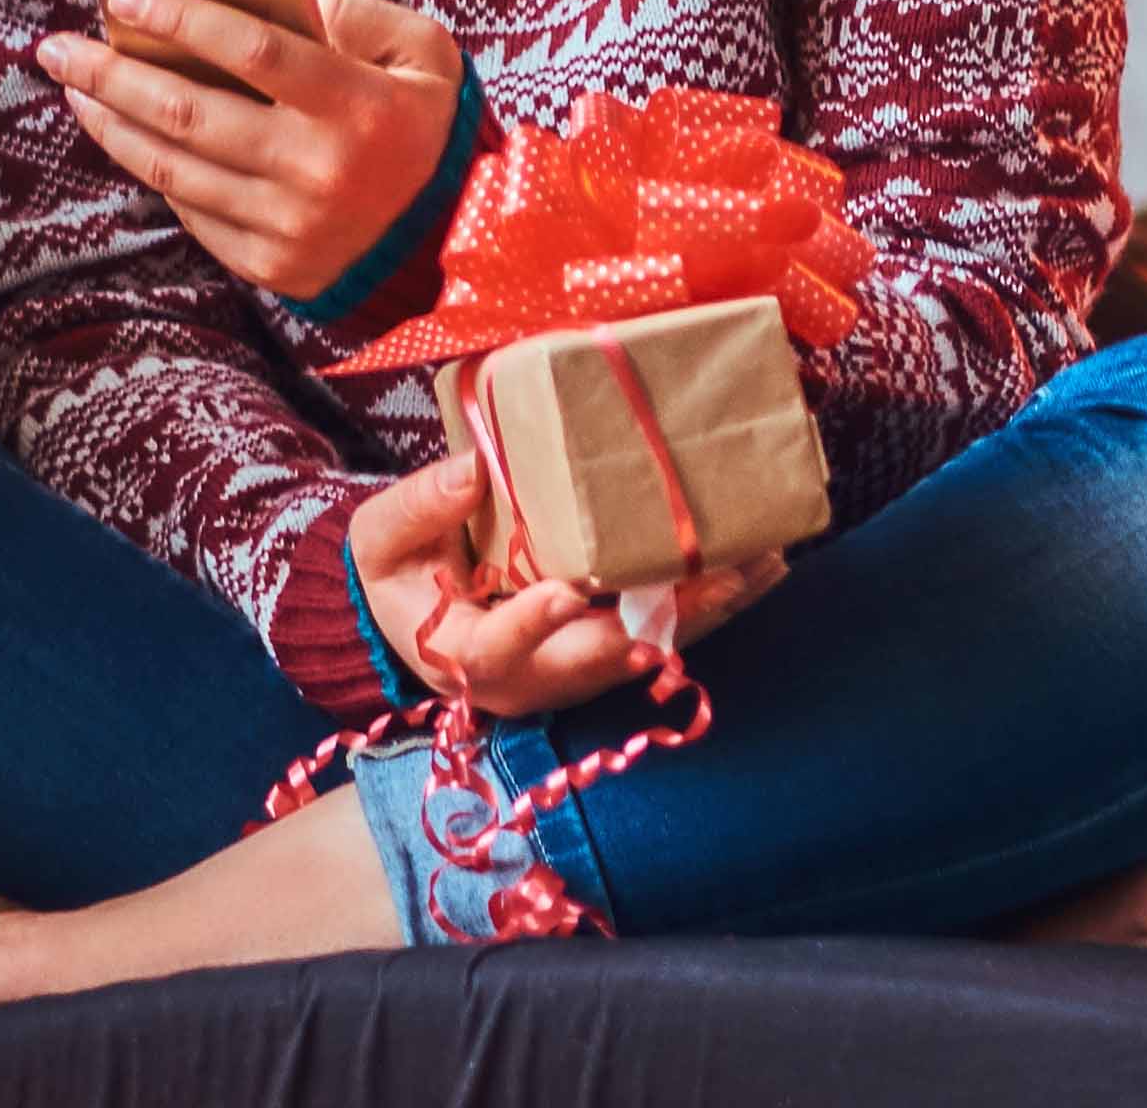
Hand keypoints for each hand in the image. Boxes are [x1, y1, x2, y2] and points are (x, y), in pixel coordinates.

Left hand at [35, 0, 464, 300]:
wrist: (455, 241)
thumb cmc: (427, 126)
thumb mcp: (424, 53)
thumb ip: (357, 14)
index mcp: (356, 106)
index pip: (253, 50)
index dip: (182, 19)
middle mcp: (315, 170)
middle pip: (188, 112)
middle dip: (111, 73)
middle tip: (59, 46)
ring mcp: (288, 225)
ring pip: (172, 168)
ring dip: (110, 124)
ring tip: (75, 86)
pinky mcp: (269, 265)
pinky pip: (190, 211)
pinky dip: (150, 169)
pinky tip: (122, 135)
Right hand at [346, 454, 788, 718]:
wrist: (419, 614)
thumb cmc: (400, 575)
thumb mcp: (382, 539)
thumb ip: (418, 508)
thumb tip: (472, 468)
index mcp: (467, 654)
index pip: (500, 648)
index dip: (535, 624)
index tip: (565, 591)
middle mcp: (534, 677)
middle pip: (601, 659)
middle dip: (663, 621)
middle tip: (718, 575)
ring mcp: (578, 670)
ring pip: (650, 648)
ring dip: (710, 609)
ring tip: (764, 562)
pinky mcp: (610, 651)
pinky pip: (669, 632)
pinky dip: (716, 601)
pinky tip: (764, 565)